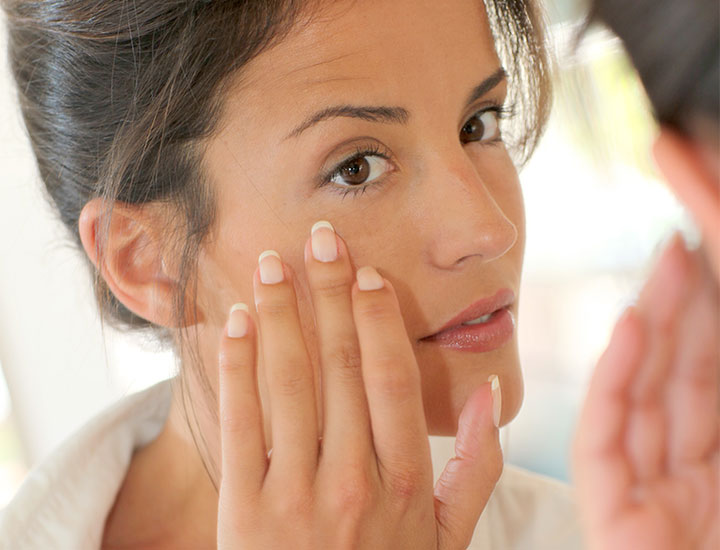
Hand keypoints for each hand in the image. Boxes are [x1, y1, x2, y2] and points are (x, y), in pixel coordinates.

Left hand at [215, 222, 502, 548]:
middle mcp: (354, 480)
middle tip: (319, 238)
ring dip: (278, 314)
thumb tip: (492, 396)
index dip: (376, 317)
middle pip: (339, 365)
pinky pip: (238, 423)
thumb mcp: (449, 541)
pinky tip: (234, 323)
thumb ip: (477, 470)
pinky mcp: (243, 509)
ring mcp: (295, 494)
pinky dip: (235, 366)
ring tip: (273, 265)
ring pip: (288, 382)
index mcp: (408, 482)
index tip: (364, 272)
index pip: (390, 376)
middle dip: (328, 293)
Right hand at [572, 235, 719, 549]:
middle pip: (689, 372)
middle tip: (689, 232)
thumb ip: (716, 409)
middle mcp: (694, 476)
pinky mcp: (613, 515)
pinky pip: (608, 439)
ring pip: (652, 395)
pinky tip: (631, 330)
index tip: (713, 239)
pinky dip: (616, 382)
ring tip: (670, 256)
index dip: (712, 309)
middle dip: (690, 298)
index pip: (716, 369)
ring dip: (659, 325)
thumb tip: (698, 352)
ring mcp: (651, 494)